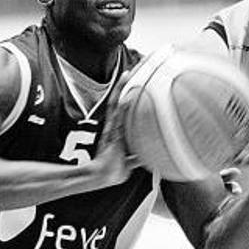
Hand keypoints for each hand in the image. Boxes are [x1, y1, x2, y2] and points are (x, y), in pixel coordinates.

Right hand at [93, 70, 139, 187]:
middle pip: (117, 102)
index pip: (121, 110)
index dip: (124, 97)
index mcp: (116, 131)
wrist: (101, 176)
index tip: (130, 84)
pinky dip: (123, 107)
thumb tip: (148, 158)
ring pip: (116, 105)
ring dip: (121, 90)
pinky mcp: (112, 135)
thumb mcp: (127, 161)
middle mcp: (113, 127)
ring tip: (126, 75)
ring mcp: (112, 129)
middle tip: (127, 72)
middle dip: (121, 87)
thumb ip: (136, 157)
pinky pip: (118, 118)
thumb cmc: (113, 170)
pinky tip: (127, 97)